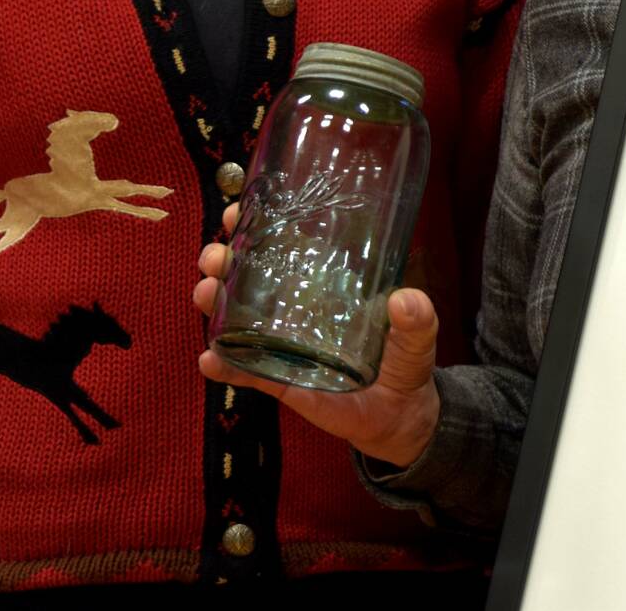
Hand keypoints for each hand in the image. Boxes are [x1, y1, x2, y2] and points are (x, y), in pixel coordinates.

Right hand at [192, 202, 442, 469]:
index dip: (256, 224)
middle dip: (223, 258)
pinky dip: (223, 364)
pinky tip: (210, 359)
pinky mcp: (278, 379)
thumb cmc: (405, 361)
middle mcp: (297, 307)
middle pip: (248, 274)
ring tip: (207, 293)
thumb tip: (405, 300)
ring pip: (236, 315)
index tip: (235, 210)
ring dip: (214, 301)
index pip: (286, 245)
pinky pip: (244, 370)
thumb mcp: (418, 336)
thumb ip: (418, 319)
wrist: (398, 415)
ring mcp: (282, 343)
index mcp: (326, 283)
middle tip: (216, 256)